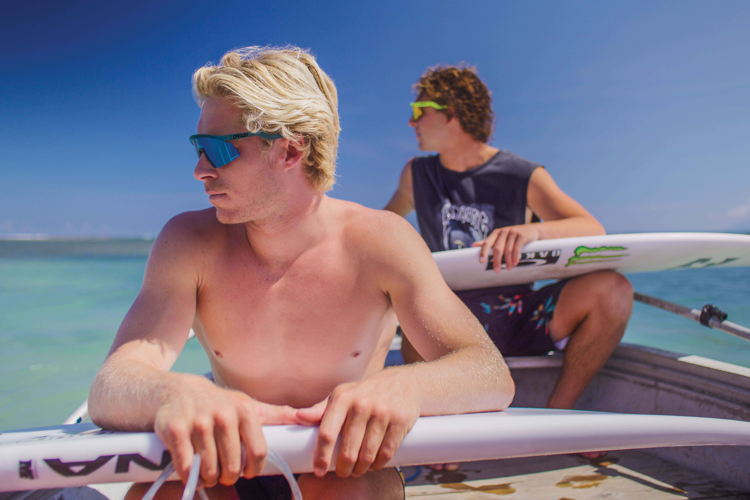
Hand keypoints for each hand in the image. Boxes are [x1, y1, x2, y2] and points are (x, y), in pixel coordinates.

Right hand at [153, 374, 298, 486]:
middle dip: (229, 477)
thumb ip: (275, 414)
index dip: (253, 470)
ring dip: (208, 479)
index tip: (247, 473)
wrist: (175, 391)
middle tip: (223, 475)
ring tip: (207, 473)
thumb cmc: (217, 402)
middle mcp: (223, 415)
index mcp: (244, 410)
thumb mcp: (246, 404)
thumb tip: (306, 418)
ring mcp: (198, 422)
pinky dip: (188, 476)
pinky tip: (190, 473)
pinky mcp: (175, 430)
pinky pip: (185, 466)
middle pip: (233, 466)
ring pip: (209, 469)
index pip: (258, 451)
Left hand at [296, 370, 419, 477]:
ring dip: (361, 469)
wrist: (403, 382)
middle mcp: (361, 403)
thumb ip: (320, 409)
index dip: (321, 456)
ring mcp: (382, 412)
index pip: (327, 432)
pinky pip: (386, 452)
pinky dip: (379, 464)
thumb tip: (298, 418)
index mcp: (342, 398)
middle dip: (344, 468)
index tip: (319, 471)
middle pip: (348, 449)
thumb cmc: (366, 393)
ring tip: (358, 470)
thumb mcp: (343, 395)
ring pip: (367, 454)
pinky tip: (374, 464)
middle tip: (344, 472)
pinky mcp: (400, 421)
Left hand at [473, 224, 539, 270]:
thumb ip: (489, 241)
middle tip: (497, 271)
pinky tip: (515, 263)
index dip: (483, 252)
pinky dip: (515, 257)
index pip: (487, 243)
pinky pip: (517, 248)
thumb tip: (473, 245)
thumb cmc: (514, 236)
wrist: (533, 230)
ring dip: (508, 261)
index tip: (481, 262)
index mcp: (496, 233)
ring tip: (509, 268)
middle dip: (497, 261)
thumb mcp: (501, 237)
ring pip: (508, 250)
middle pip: (497, 249)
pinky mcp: (522, 235)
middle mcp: (503, 231)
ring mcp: (513, 232)